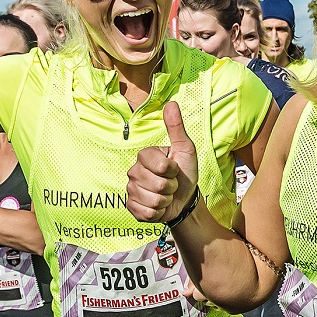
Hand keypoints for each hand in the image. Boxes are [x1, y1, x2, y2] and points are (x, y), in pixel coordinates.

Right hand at [126, 102, 199, 223]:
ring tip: (166, 195)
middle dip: (171, 187)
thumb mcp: (185, 149)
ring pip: (153, 200)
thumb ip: (176, 127)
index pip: (161, 166)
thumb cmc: (184, 172)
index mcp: (144, 156)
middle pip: (157, 185)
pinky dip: (158, 213)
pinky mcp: (132, 208)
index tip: (174, 169)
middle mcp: (133, 171)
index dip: (173, 170)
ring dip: (165, 200)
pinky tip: (159, 207)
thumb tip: (171, 103)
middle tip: (171, 184)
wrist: (184, 199)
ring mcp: (131, 190)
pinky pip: (146, 213)